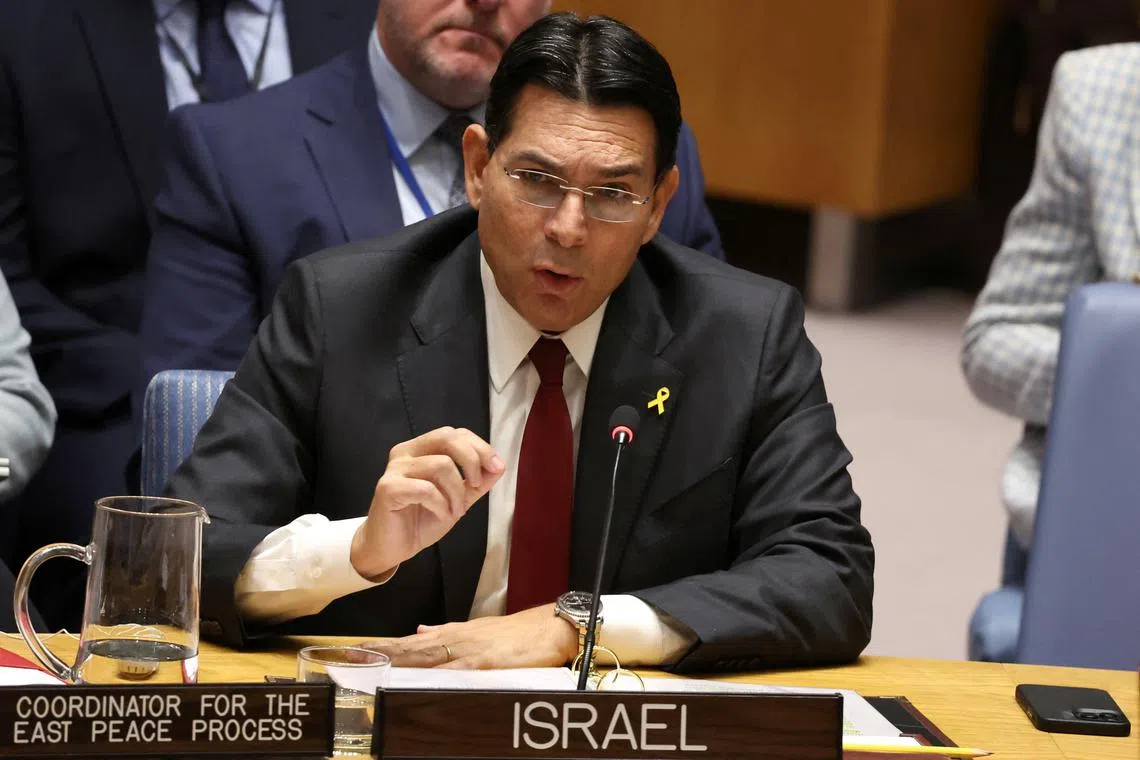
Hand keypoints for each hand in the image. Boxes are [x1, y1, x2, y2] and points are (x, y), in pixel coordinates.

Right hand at [351, 427, 505, 579]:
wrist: (392, 548)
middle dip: (471, 459)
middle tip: (477, 485)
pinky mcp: (388, 488)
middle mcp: (406, 452)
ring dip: (457, 492)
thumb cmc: (421, 520)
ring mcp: (394, 469)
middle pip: (446, 437)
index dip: (480, 446)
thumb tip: (500, 465)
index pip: (455, 433)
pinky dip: (441, 504)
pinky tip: (441, 515)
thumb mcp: (458, 499)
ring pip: (440, 465)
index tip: (496, 467)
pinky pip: (425, 489)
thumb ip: (477, 482)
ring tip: (455, 511)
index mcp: (421, 449)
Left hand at [360, 605, 578, 669]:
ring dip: (400, 660)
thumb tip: (419, 630)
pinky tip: (421, 678)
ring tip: (374, 663)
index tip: (358, 650)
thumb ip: (446, 632)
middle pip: (412, 647)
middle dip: (382, 652)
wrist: (549, 627)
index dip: (384, 645)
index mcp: (453, 633)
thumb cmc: (516, 634)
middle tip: (354, 656)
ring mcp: (470, 649)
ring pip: (427, 655)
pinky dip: (438, 673)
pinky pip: (457, 669)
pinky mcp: (486, 661)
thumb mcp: (477, 630)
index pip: (411, 641)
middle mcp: (456, 638)